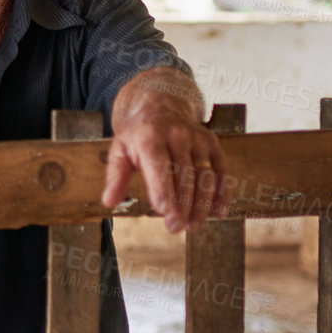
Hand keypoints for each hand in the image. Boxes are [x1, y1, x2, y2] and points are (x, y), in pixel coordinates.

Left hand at [101, 97, 227, 233]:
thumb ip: (115, 176)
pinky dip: (221, 193)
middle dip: (182, 205)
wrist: (160, 105)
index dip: (163, 191)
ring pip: (204, 176)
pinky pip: (221, 170)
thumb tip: (109, 202)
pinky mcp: (212, 143)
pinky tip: (217, 212)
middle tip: (176, 227)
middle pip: (184, 175)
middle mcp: (176, 135)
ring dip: (201, 204)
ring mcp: (197, 139)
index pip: (159, 166)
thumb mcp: (119, 149)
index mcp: (149, 136)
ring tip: (193, 225)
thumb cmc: (138, 134)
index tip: (165, 214)